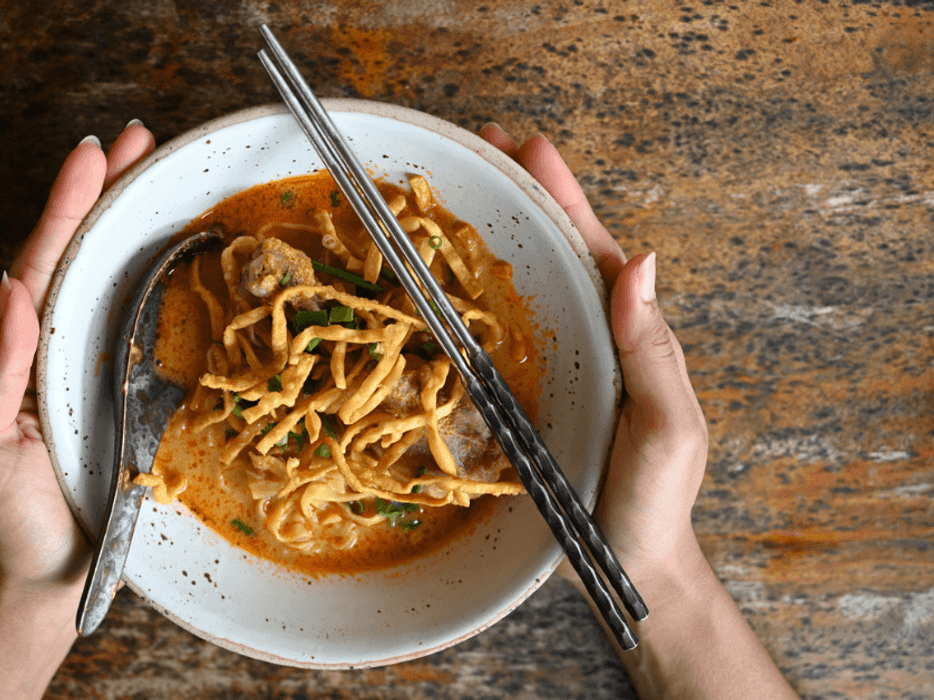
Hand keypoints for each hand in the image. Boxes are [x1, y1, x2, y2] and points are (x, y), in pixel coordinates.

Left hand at [0, 123, 155, 593]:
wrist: (50, 575)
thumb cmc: (11, 519)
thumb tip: (9, 288)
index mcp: (19, 351)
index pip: (40, 264)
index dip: (65, 207)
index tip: (92, 154)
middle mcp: (54, 346)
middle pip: (77, 253)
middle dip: (102, 190)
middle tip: (138, 138)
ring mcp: (91, 364)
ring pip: (107, 276)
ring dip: (127, 217)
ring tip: (152, 166)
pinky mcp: (128, 389)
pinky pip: (138, 319)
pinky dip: (152, 270)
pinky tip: (173, 243)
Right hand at [478, 124, 708, 591]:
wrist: (625, 567)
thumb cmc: (654, 503)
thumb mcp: (669, 430)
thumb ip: (655, 354)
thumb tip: (641, 262)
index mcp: (626, 334)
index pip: (593, 248)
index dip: (560, 194)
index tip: (525, 145)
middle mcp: (589, 337)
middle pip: (552, 250)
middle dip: (518, 193)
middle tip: (476, 144)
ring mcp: (556, 364)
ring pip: (521, 283)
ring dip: (489, 232)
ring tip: (450, 190)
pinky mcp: (523, 395)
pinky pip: (495, 332)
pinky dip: (469, 294)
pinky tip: (438, 279)